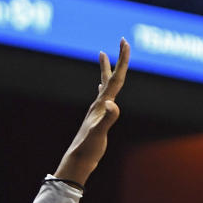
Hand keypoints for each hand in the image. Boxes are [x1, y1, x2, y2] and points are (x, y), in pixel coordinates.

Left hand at [53, 38, 129, 186]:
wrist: (77, 160)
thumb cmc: (88, 148)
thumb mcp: (99, 133)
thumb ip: (107, 118)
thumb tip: (113, 104)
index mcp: (101, 104)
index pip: (115, 78)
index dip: (122, 60)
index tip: (124, 42)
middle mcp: (98, 104)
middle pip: (109, 77)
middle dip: (116, 59)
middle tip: (121, 42)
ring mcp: (96, 111)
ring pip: (104, 85)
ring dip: (106, 70)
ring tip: (103, 55)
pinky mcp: (96, 118)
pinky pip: (102, 99)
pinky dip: (104, 90)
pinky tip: (102, 91)